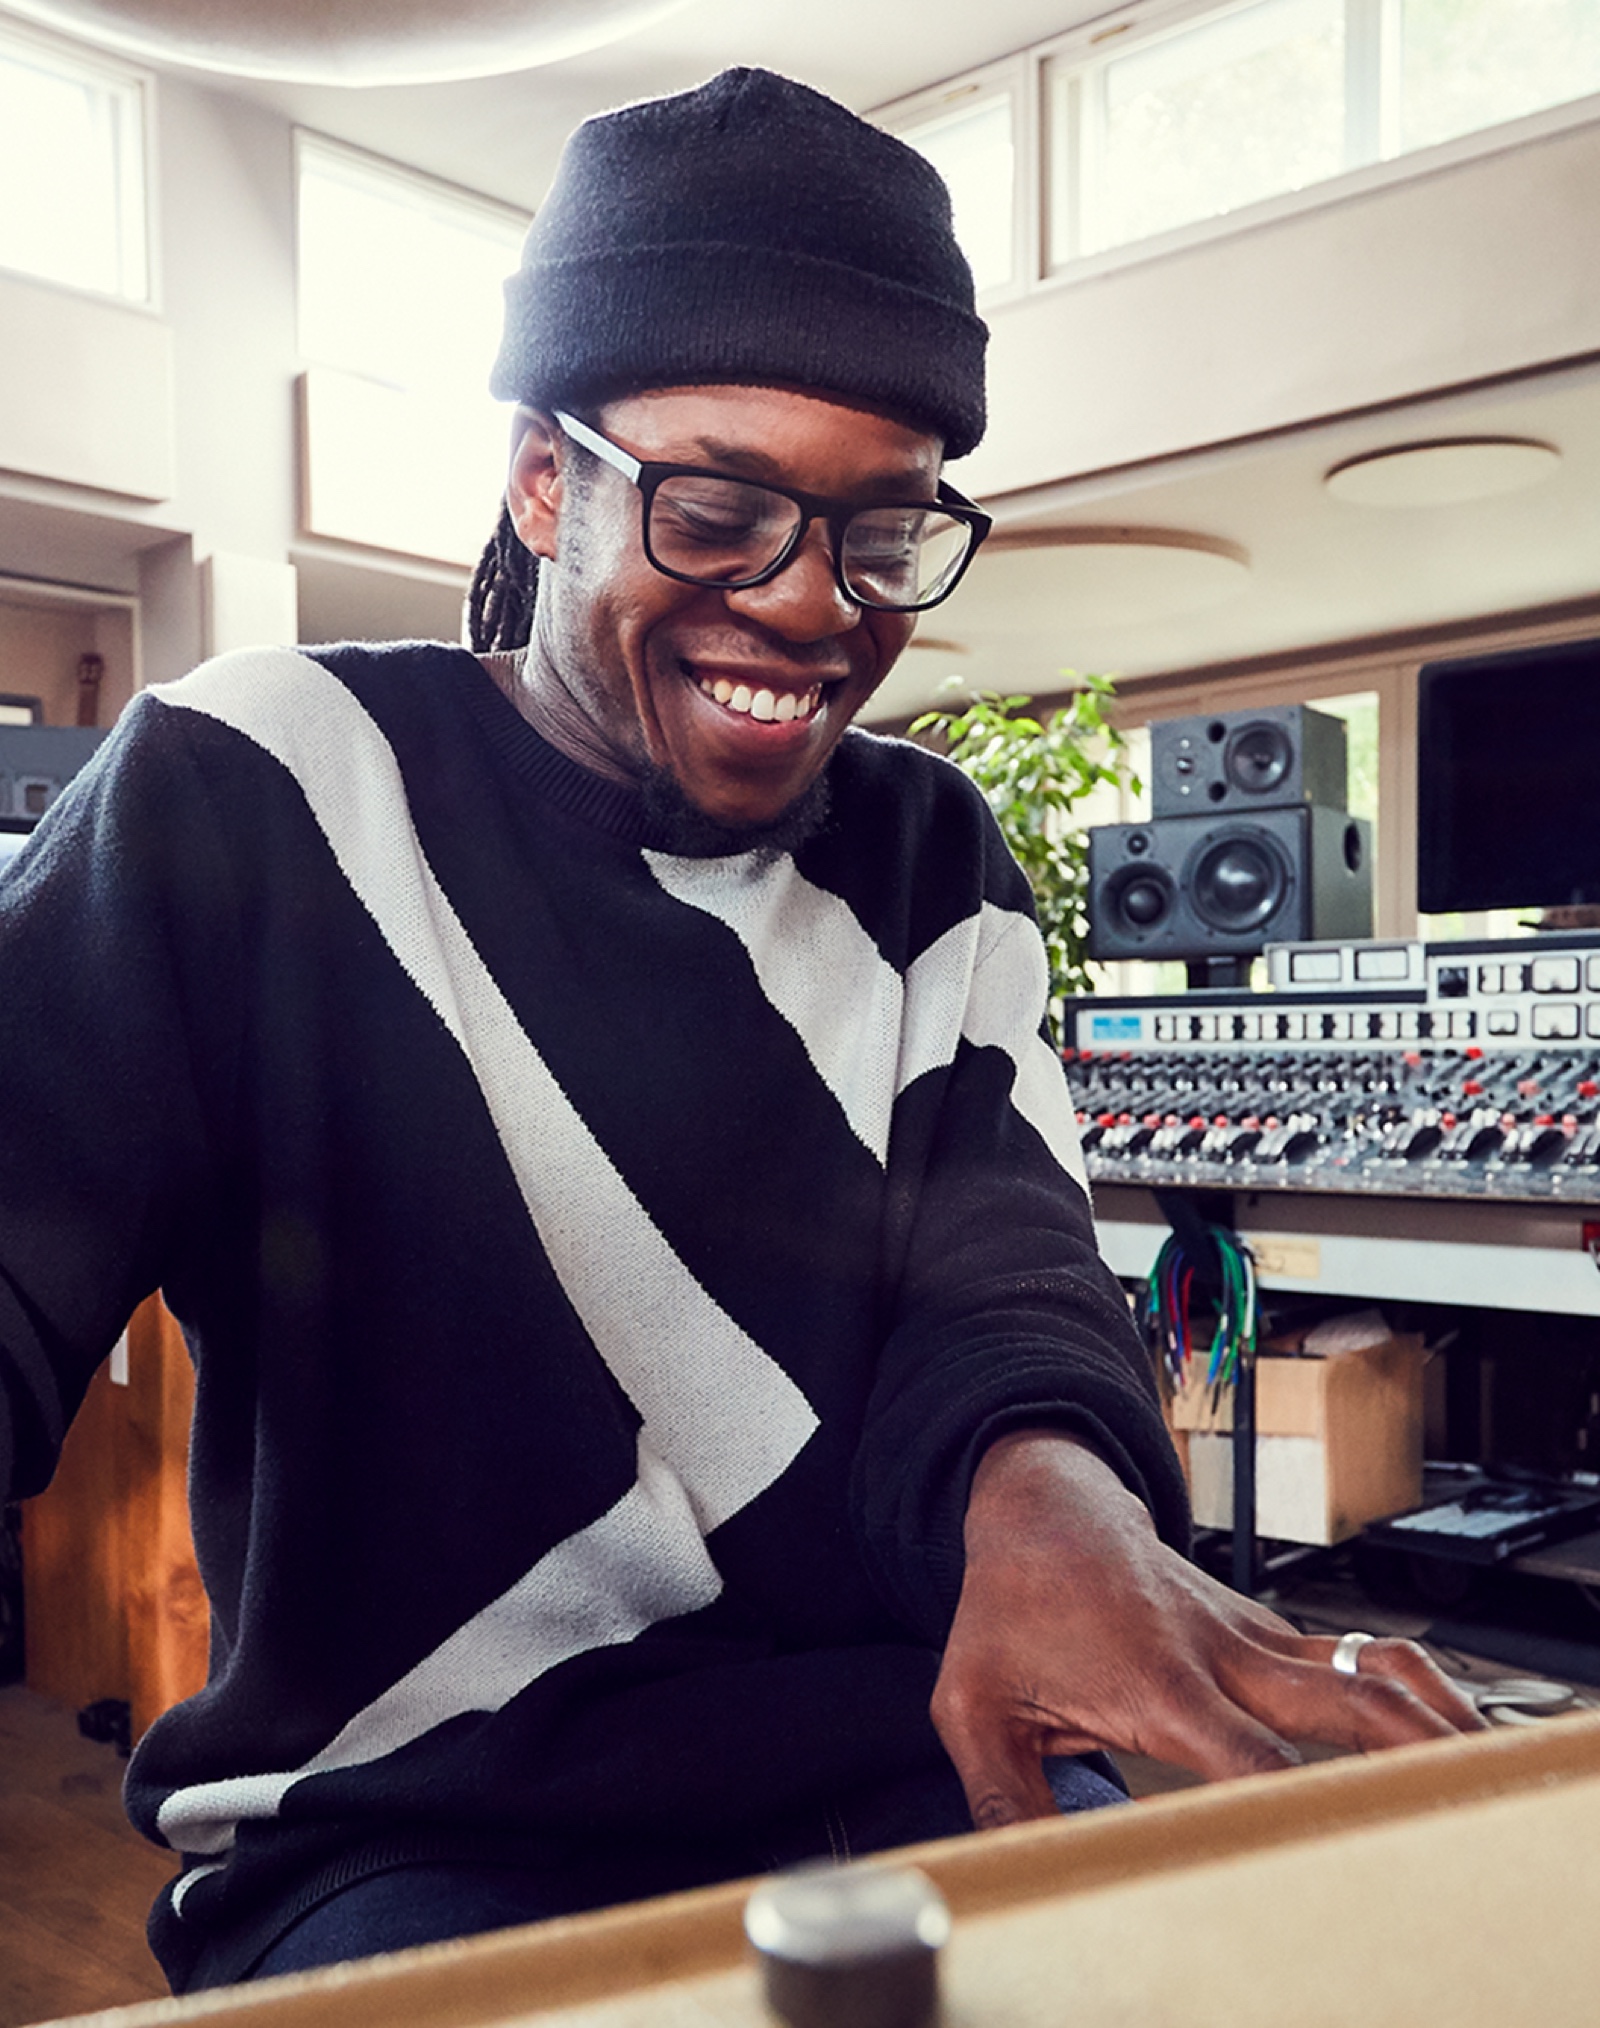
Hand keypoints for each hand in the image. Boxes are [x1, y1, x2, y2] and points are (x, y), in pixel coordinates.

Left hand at [930, 1429, 1486, 1829]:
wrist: (1043, 1511)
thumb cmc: (1009, 1606)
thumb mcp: (974, 1707)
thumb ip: (1007, 1797)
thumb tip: (1028, 1872)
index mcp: (1161, 1683)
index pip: (1250, 1761)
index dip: (1292, 1809)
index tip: (1327, 1853)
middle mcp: (1224, 1656)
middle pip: (1345, 1703)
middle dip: (1407, 1748)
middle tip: (1456, 1791)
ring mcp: (1254, 1638)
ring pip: (1366, 1667)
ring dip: (1429, 1711)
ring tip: (1478, 1756)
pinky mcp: (1267, 1634)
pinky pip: (1351, 1660)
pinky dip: (1404, 1691)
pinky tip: (1439, 1728)